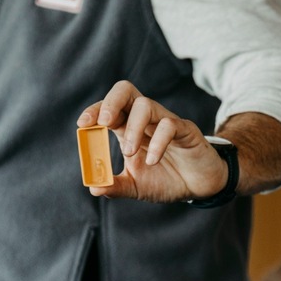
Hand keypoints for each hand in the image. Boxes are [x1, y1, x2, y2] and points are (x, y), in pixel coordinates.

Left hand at [77, 81, 228, 202]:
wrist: (198, 187)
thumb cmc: (166, 180)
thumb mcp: (136, 187)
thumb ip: (116, 187)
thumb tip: (94, 188)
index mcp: (129, 128)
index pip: (109, 108)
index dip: (94, 111)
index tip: (83, 125)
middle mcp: (146, 120)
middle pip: (126, 91)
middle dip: (110, 102)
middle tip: (103, 124)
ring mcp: (166, 122)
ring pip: (145, 104)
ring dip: (132, 128)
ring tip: (129, 153)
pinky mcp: (185, 130)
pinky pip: (169, 125)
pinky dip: (157, 142)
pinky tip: (152, 161)